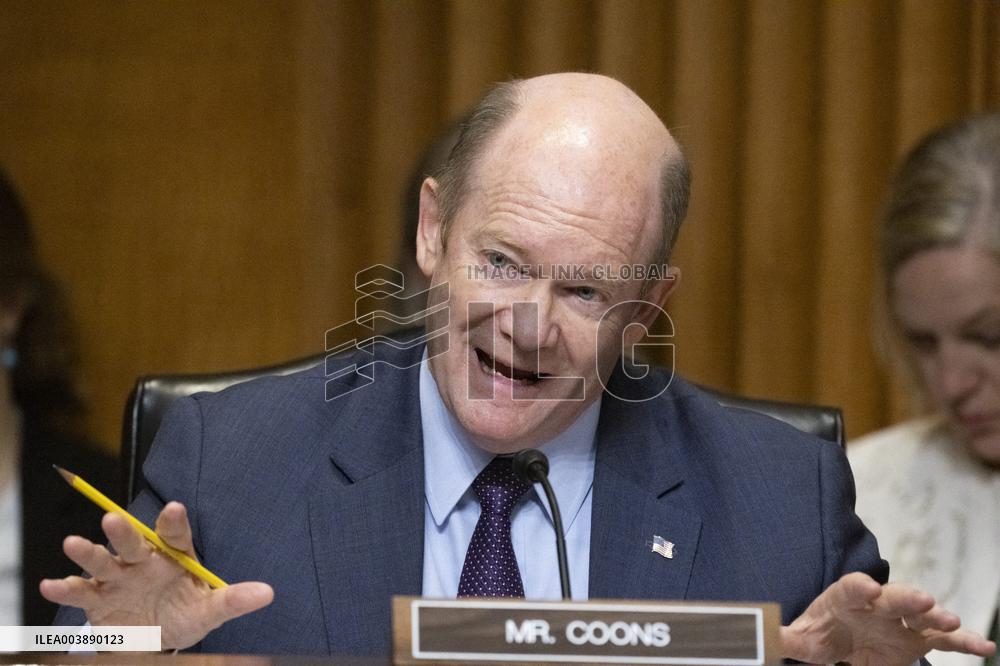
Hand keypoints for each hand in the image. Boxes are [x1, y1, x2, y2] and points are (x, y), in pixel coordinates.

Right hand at [40, 502, 272, 649]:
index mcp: (173, 555)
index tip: (174, 509)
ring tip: (73, 544)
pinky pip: (80, 591)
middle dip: (123, 531)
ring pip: (102, 560)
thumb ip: (234, 599)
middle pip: (132, 541)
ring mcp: (118, 577)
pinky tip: (51, 585)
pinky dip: (64, 588)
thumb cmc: (185, 613)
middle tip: (112, 518)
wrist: (156, 641)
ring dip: (87, 552)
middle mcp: (143, 560)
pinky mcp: (97, 599)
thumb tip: (267, 593)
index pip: (174, 534)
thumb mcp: (210, 609)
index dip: (173, 522)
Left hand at [780, 572, 995, 664]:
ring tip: (950, 620)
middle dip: (905, 597)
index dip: (859, 587)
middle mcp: (877, 604)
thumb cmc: (822, 633)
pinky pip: (944, 639)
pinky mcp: (919, 638)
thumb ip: (782, 638)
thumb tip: (757, 636)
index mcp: (845, 597)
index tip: (867, 588)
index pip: (851, 587)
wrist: (844, 638)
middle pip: (892, 596)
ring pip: (921, 615)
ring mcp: (900, 620)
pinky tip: (984, 647)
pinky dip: (963, 641)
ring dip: (936, 615)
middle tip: (921, 599)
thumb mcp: (801, 638)